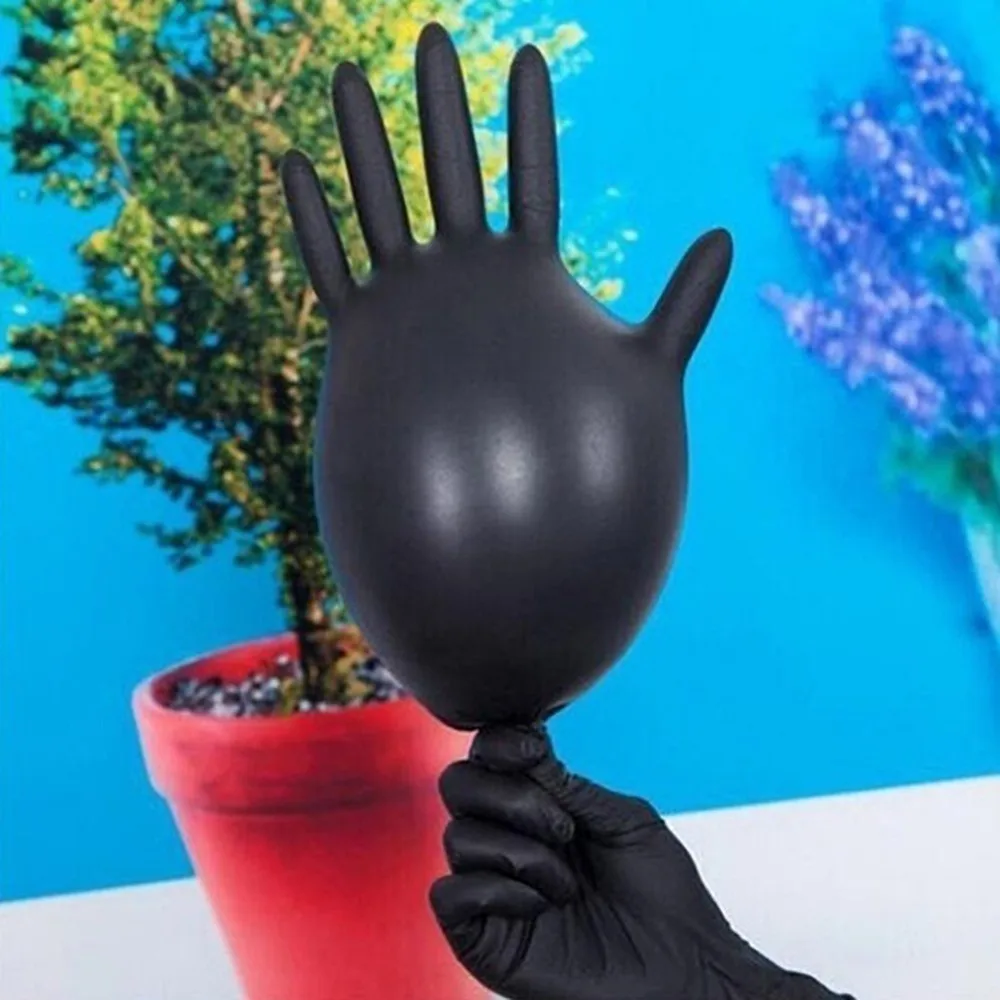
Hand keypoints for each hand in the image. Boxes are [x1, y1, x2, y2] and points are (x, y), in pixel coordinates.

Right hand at [279, 22, 733, 730]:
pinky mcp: (369, 346)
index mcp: (533, 285)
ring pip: (382, 207)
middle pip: (452, 173)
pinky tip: (292, 163)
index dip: (530, 121)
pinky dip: (314, 220)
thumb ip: (679, 308)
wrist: (513, 560)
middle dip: (442, 106)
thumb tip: (727, 228)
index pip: (533, 181)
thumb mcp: (645, 385)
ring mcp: (417, 312)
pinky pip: (332, 271)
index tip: (528, 57)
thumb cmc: (587, 485)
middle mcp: (471, 288)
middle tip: (433, 34)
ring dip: (366, 144)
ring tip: (348, 75)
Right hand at [431, 725, 854, 999]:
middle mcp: (505, 839)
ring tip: (567, 884)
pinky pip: (449, 894)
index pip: (488, 755)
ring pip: (457, 836)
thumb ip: (571, 785)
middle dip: (509, 796)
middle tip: (564, 829)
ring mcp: (490, 887)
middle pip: (457, 784)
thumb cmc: (663, 898)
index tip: (534, 748)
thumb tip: (527, 749)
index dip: (499, 742)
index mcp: (537, 806)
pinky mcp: (478, 936)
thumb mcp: (624, 820)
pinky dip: (494, 890)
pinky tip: (539, 907)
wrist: (682, 971)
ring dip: (519, 852)